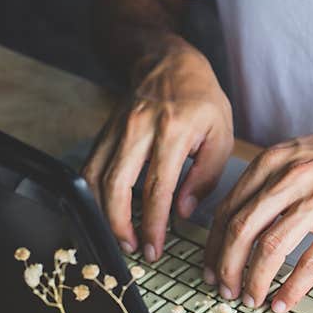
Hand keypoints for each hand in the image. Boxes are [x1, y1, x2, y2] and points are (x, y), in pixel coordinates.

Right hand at [83, 47, 232, 259]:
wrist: (169, 62)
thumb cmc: (201, 100)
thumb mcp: (221, 135)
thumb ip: (206, 176)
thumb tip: (183, 211)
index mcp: (173, 131)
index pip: (157, 186)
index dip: (154, 223)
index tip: (155, 247)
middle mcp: (139, 129)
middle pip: (116, 185)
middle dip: (120, 224)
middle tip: (133, 249)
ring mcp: (117, 129)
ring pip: (95, 177)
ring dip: (103, 213)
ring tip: (118, 237)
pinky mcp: (105, 132)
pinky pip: (91, 167)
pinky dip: (93, 194)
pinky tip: (105, 213)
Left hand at [205, 117, 312, 311]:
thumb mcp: (299, 154)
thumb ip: (270, 181)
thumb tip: (241, 220)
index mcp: (274, 162)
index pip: (229, 209)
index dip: (215, 245)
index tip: (212, 267)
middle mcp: (292, 178)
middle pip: (242, 230)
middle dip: (228, 267)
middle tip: (226, 289)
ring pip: (271, 248)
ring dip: (255, 280)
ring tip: (252, 298)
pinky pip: (310, 263)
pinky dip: (292, 288)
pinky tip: (284, 300)